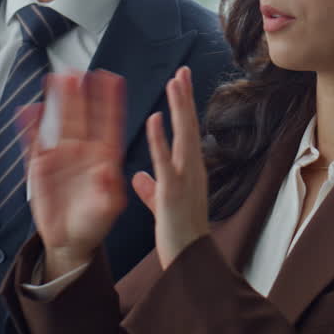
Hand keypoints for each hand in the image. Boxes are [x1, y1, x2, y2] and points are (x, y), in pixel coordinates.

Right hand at [25, 71, 127, 278]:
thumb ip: (109, 191)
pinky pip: (35, 141)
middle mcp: (83, 151)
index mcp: (105, 157)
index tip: (112, 79)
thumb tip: (109, 170)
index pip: (109, 123)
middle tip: (78, 71)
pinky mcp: (42, 166)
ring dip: (58, 101)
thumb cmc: (94, 224)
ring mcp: (62, 156)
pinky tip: (28, 110)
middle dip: (80, 93)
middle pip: (82, 116)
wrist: (70, 240)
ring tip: (56, 79)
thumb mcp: (108, 209)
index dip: (110, 101)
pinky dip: (31, 126)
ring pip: (60, 122)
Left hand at [130, 66, 210, 269]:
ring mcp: (186, 179)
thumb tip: (140, 177)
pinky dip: (161, 138)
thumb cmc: (179, 235)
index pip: (187, 132)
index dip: (184, 108)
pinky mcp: (173, 192)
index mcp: (189, 171)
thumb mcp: (162, 207)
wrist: (189, 261)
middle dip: (186, 98)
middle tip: (183, 71)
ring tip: (175, 81)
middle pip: (190, 126)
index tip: (181, 84)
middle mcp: (193, 170)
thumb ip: (151, 190)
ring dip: (179, 108)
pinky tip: (157, 117)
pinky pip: (166, 160)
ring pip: (184, 136)